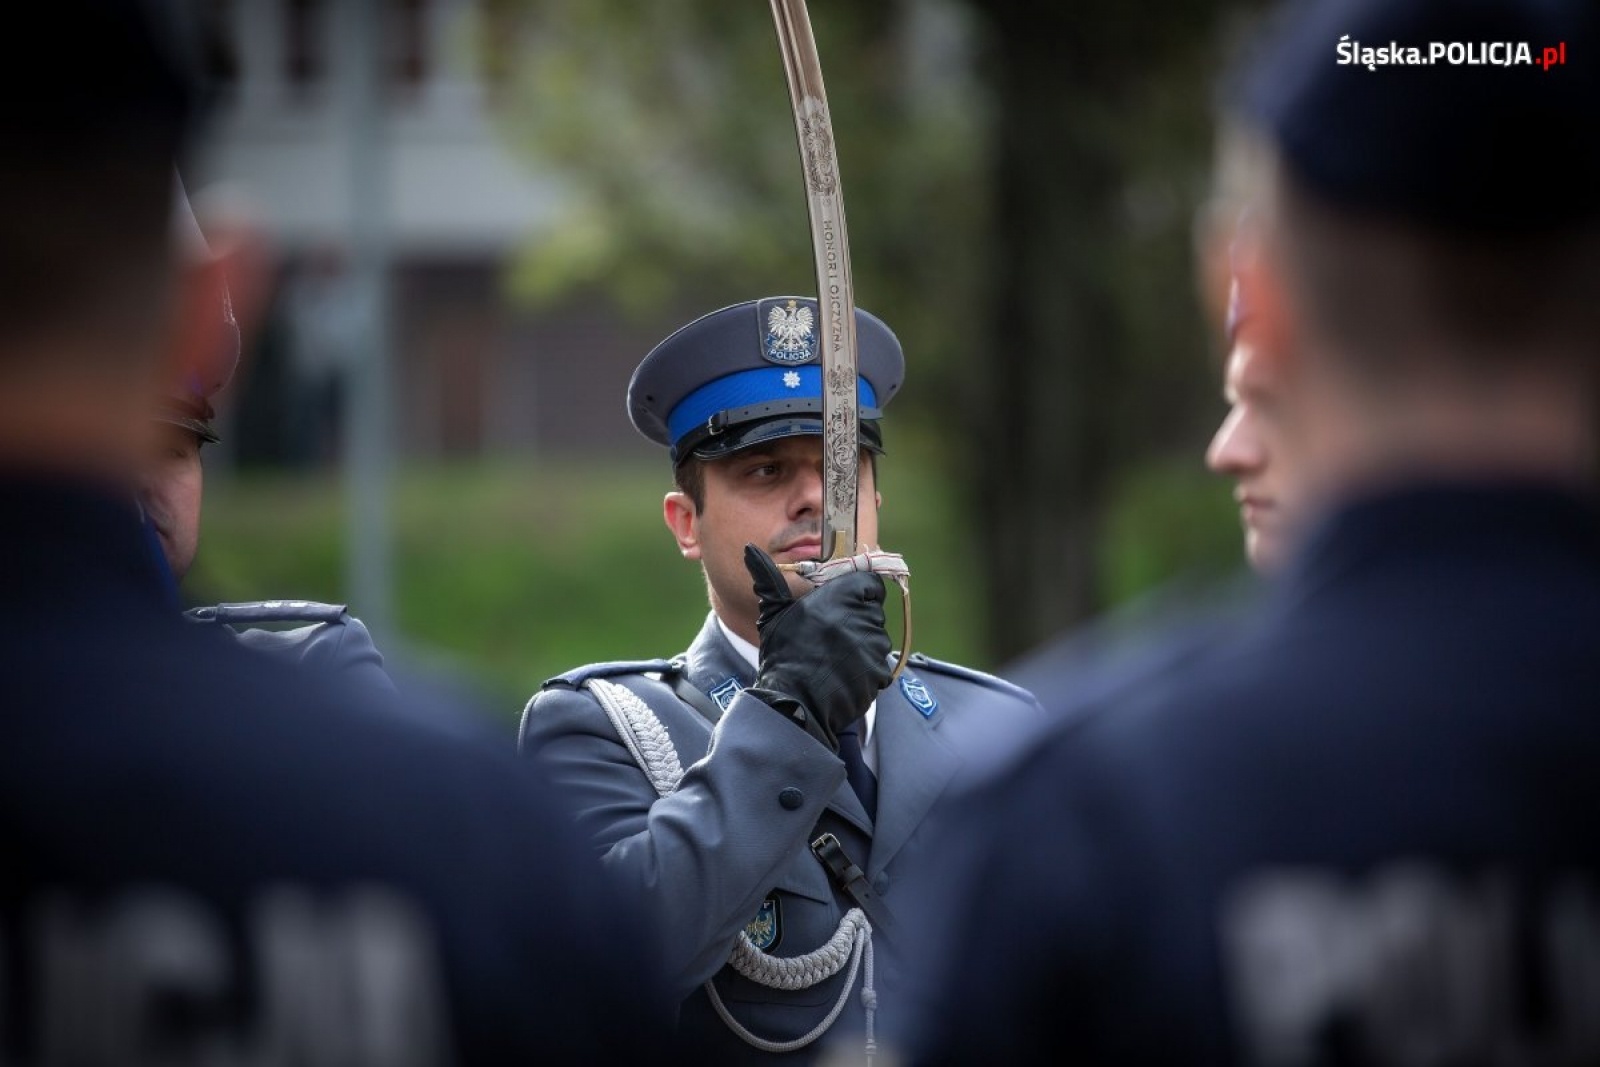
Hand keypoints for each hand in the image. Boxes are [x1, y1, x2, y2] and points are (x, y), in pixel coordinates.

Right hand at [742, 543, 891, 750]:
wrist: (793, 703)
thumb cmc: (782, 654)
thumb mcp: (773, 612)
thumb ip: (770, 579)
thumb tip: (750, 550)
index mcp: (841, 596)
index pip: (870, 582)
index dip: (860, 590)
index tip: (847, 600)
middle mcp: (862, 617)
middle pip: (873, 610)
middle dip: (858, 618)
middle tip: (833, 634)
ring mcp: (874, 645)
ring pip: (877, 637)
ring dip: (862, 644)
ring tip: (834, 658)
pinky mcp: (879, 671)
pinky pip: (879, 664)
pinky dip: (866, 670)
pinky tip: (842, 675)